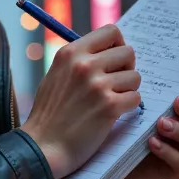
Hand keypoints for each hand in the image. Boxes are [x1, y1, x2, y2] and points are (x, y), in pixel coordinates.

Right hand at [20, 24, 141, 178]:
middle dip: (126, 68)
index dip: (118, 45)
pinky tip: (113, 114)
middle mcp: (84, 64)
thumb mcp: (56, 75)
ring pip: (135, 77)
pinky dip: (129, 107)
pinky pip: (136, 98)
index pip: (111, 31)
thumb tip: (109, 50)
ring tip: (111, 100)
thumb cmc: (49, 114)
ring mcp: (97, 85)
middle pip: (128, 52)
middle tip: (116, 83)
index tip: (114, 60)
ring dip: (128, 90)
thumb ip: (79, 60)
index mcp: (70, 52)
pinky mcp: (109, 107)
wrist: (43, 147)